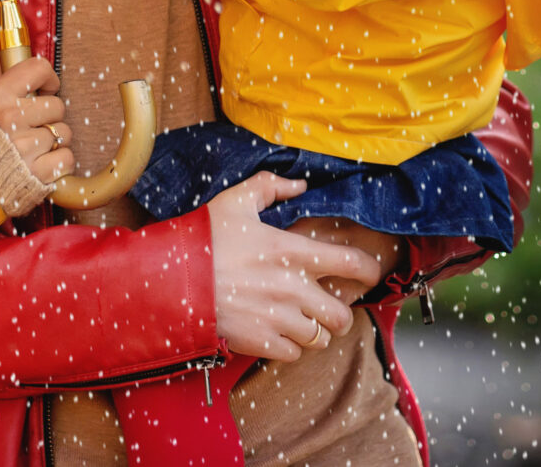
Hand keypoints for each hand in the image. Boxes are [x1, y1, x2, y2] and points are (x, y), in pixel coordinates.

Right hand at [0, 55, 73, 183]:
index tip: (46, 90)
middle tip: (31, 127)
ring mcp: (25, 146)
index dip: (49, 79)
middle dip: (49, 117)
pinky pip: (67, 157)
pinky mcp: (37, 172)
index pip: (39, 68)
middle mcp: (11, 118)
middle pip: (57, 105)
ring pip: (64, 132)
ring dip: (53, 141)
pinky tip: (39, 164)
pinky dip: (58, 163)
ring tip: (32, 148)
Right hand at [206, 174, 381, 361]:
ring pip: (319, 339)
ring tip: (301, 322)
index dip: (369, 270)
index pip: (353, 265)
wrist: (170, 279)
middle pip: (341, 316)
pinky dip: (290, 347)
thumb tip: (299, 185)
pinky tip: (277, 332)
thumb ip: (270, 187)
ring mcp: (278, 319)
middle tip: (327, 307)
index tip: (368, 273)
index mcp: (293, 252)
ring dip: (314, 332)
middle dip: (339, 314)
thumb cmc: (204, 240)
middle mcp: (293, 289)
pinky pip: (293, 355)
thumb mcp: (235, 201)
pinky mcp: (260, 342)